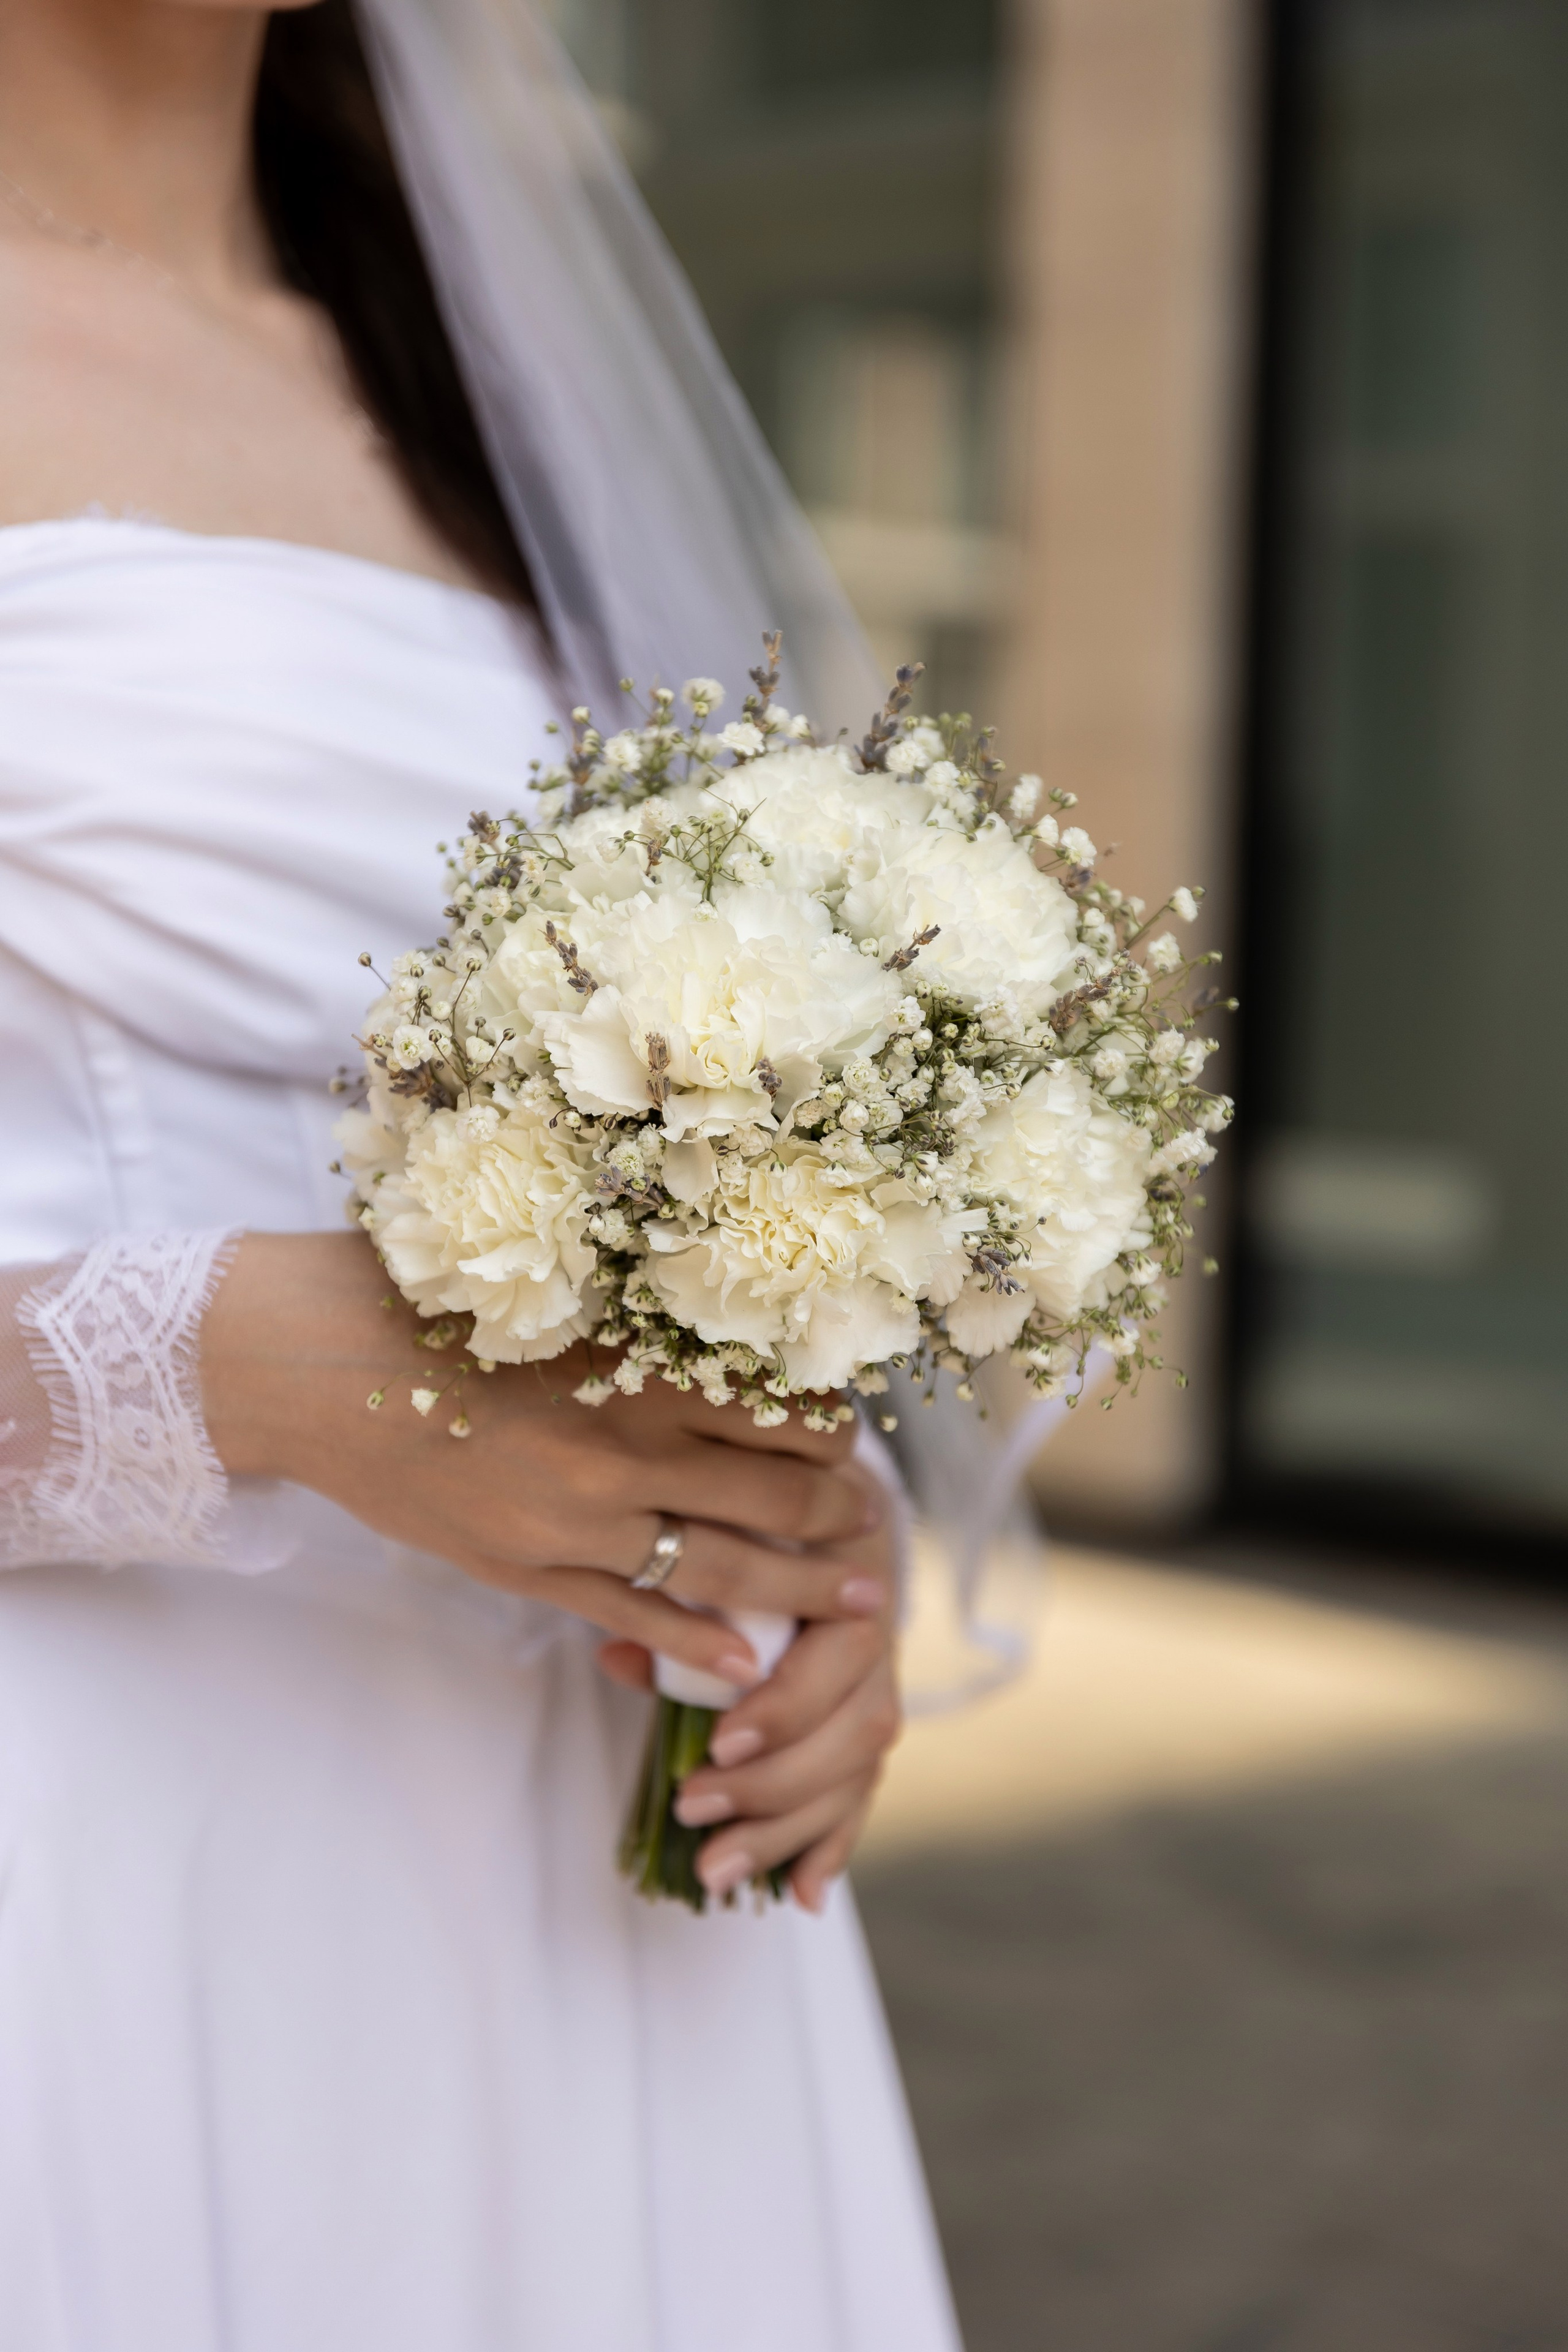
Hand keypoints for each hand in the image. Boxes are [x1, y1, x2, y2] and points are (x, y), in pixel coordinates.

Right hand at [201, 1231, 883, 1689]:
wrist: (322, 1367)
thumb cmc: (440, 1307)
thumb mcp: (562, 1298)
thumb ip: (647, 1328)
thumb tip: (739, 1336)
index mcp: (641, 1367)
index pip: (782, 1410)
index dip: (833, 1430)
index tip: (851, 1437)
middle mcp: (625, 1447)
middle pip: (776, 1495)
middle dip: (838, 1514)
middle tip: (871, 1520)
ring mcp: (579, 1520)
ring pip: (724, 1567)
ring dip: (803, 1588)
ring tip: (859, 1599)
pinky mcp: (531, 1570)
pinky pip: (637, 1617)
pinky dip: (701, 1640)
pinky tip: (748, 1661)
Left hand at [598, 1508, 901, 1912]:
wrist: (822, 1497)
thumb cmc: (753, 1515)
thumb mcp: (716, 1533)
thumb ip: (678, 1597)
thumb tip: (619, 1658)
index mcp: (848, 1576)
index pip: (840, 1656)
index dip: (786, 1708)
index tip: (719, 1743)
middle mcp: (879, 1632)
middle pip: (858, 1727)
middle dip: (775, 1784)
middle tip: (693, 1812)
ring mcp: (880, 1680)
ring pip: (859, 1770)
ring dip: (789, 1830)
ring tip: (714, 1872)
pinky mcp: (866, 1721)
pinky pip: (862, 1790)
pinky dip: (832, 1844)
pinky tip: (800, 1895)